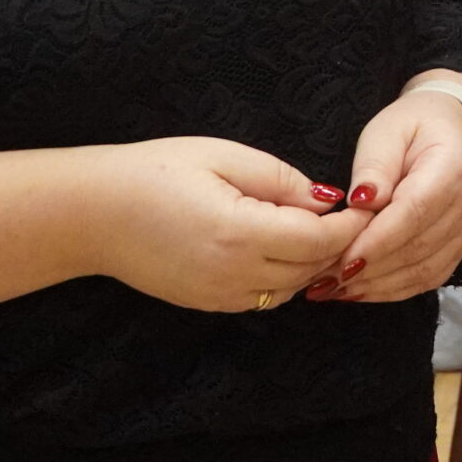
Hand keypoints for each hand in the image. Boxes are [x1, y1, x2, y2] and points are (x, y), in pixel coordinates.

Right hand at [83, 136, 360, 310]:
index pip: (320, 241)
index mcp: (242, 234)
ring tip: (319, 228)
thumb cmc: (156, 171)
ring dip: (312, 263)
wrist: (93, 213)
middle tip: (354, 215)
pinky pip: (265, 297)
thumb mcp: (224, 157)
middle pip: (312, 269)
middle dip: (338, 245)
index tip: (368, 204)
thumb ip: (282, 181)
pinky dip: (284, 276)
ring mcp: (221, 296)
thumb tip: (328, 201)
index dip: (351, 225)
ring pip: (292, 289)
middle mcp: (235, 275)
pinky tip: (282, 247)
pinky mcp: (209, 304)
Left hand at [324, 75, 461, 302]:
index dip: (377, 241)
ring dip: (376, 286)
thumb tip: (360, 202)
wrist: (447, 130)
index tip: (340, 261)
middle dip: (369, 270)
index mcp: (452, 168)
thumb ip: (374, 167)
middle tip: (324, 280)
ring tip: (333, 289)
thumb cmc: (412, 127)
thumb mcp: (385, 132)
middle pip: (417, 248)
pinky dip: (392, 290)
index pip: (413, 213)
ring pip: (422, 272)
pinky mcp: (460, 248)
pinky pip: (427, 279)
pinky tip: (360, 290)